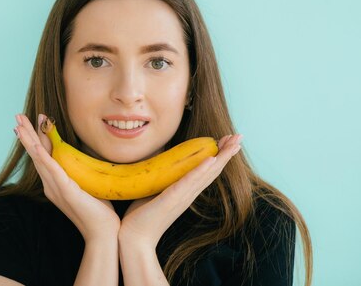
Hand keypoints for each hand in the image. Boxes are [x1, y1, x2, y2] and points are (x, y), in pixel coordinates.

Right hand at [14, 113, 120, 241]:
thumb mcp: (87, 184)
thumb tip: (83, 156)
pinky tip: (35, 146)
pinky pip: (51, 170)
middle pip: (36, 154)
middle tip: (17, 116)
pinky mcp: (65, 190)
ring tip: (20, 124)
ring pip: (39, 158)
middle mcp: (50, 184)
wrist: (102, 233)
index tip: (28, 123)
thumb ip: (81, 171)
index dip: (35, 138)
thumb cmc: (99, 210)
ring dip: (29, 140)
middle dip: (26, 134)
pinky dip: (42, 156)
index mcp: (55, 183)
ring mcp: (55, 187)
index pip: (43, 155)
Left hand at [118, 134, 242, 247]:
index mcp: (185, 192)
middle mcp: (188, 194)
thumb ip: (160, 177)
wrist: (133, 238)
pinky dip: (200, 171)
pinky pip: (188, 183)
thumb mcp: (153, 190)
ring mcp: (182, 197)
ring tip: (233, 143)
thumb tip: (156, 159)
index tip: (228, 140)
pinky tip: (211, 160)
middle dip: (227, 152)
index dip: (219, 155)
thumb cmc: (141, 216)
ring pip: (206, 174)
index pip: (206, 170)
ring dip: (221, 157)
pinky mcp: (172, 199)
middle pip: (212, 170)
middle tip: (239, 136)